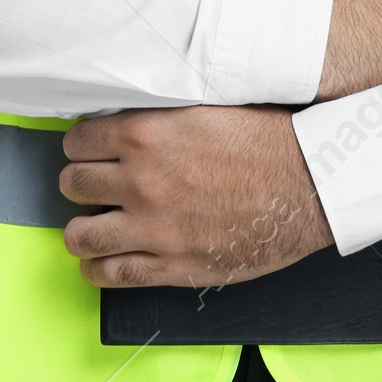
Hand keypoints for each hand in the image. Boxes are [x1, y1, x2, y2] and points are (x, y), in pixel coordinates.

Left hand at [59, 106, 332, 290]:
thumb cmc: (266, 140)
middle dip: (81, 182)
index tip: (91, 150)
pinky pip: (109, 275)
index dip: (82, 145)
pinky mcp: (170, 264)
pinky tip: (103, 260)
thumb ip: (158, 116)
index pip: (77, 140)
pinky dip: (97, 269)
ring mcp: (153, 227)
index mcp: (146, 133)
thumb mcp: (205, 107)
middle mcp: (141, 180)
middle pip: (72, 184)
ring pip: (78, 235)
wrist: (308, 182)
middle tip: (96, 185)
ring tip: (94, 224)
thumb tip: (124, 118)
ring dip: (82, 228)